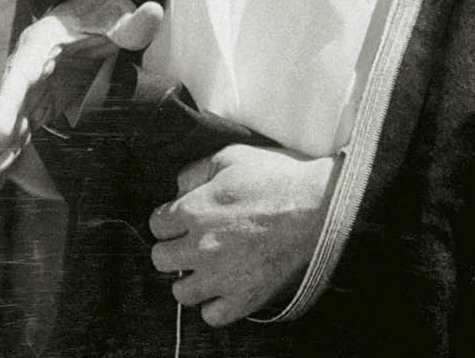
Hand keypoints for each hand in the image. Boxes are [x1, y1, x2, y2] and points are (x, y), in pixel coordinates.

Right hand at [0, 0, 162, 176]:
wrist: (94, 17)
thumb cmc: (102, 15)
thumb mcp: (116, 15)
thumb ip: (131, 21)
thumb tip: (153, 12)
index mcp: (41, 41)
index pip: (20, 74)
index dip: (9, 104)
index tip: (1, 132)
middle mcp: (29, 63)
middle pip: (5, 99)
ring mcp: (33, 84)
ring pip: (8, 115)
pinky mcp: (40, 100)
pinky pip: (22, 124)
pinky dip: (10, 144)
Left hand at [149, 144, 340, 326]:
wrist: (317, 208)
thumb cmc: (274, 179)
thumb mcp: (229, 157)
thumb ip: (195, 172)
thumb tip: (178, 189)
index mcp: (195, 211)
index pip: (156, 224)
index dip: (166, 218)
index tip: (178, 218)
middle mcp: (203, 247)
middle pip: (160, 259)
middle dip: (171, 247)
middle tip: (188, 241)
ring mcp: (224, 277)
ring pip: (181, 293)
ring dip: (188, 278)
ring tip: (203, 267)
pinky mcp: (246, 299)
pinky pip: (212, 316)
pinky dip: (213, 304)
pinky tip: (222, 287)